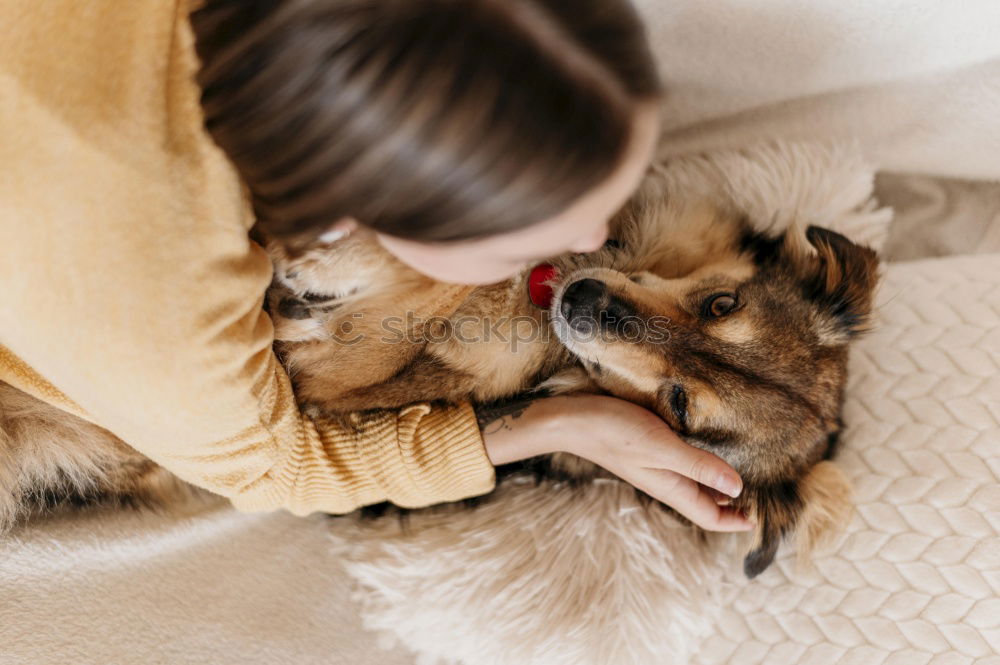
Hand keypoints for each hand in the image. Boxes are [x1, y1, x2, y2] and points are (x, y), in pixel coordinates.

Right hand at [480, 393, 752, 531]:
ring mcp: (656, 465)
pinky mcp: (648, 447)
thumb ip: (698, 466)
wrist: (570, 418)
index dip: (737, 520)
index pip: (710, 516)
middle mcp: (666, 480)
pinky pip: (682, 462)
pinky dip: (701, 459)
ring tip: (744, 465)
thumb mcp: (661, 447)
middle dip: (732, 502)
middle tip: (765, 489)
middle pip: (705, 501)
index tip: (763, 516)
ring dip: (717, 480)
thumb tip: (738, 489)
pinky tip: (710, 441)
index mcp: (671, 487)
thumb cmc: (614, 431)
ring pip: (695, 481)